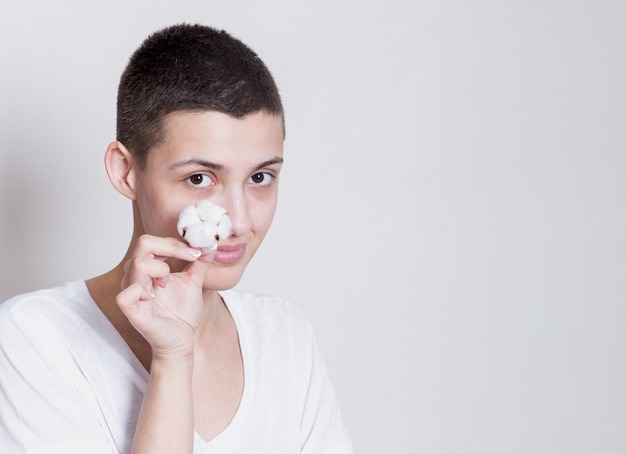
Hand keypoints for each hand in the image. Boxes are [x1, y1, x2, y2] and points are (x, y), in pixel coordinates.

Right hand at [116, 234, 213, 359]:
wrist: (182, 339)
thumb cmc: (182, 311)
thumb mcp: (194, 281)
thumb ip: (200, 261)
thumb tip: (209, 243)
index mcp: (148, 266)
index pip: (153, 241)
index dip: (177, 243)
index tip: (198, 251)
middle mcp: (136, 276)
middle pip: (143, 243)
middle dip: (172, 248)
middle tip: (190, 259)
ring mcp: (132, 293)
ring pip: (138, 264)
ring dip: (161, 270)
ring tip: (167, 284)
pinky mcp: (131, 311)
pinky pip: (126, 295)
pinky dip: (142, 292)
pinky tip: (154, 298)